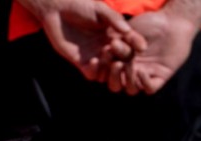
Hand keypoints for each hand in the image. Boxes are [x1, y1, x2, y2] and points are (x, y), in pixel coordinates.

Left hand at [24, 0, 145, 81]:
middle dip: (124, 58)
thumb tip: (127, 31)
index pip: (130, 43)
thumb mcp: (101, 10)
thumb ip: (114, 20)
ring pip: (107, 71)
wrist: (58, 10)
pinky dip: (95, 71)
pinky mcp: (80, 62)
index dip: (136, 45)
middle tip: (122, 54)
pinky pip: (91, 74)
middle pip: (121, 59)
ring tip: (108, 57)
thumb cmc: (81, 6)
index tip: (142, 47)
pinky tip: (94, 60)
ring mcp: (94, 55)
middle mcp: (106, 47)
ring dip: (109, 67)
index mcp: (115, 34)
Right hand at [105, 8, 200, 94]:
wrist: (172, 21)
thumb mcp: (128, 32)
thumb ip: (115, 44)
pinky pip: (149, 89)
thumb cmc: (148, 23)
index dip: (99, 71)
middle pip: (116, 85)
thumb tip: (103, 52)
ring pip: (131, 89)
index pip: (106, 74)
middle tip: (116, 64)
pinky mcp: (161, 77)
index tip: (96, 60)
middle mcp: (131, 72)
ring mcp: (145, 76)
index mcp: (120, 63)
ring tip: (128, 66)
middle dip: (113, 77)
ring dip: (128, 80)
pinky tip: (141, 71)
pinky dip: (144, 82)